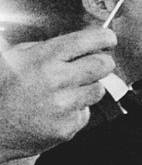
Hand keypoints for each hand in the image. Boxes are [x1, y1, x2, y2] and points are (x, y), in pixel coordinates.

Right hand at [0, 27, 116, 158]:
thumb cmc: (1, 91)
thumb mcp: (13, 58)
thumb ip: (44, 48)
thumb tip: (77, 44)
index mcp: (42, 58)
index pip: (88, 40)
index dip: (104, 38)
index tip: (108, 40)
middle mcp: (56, 80)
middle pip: (103, 64)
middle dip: (101, 63)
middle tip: (90, 66)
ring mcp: (63, 106)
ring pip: (98, 90)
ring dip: (86, 88)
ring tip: (63, 92)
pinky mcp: (67, 127)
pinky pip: (85, 113)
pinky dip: (75, 110)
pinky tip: (55, 110)